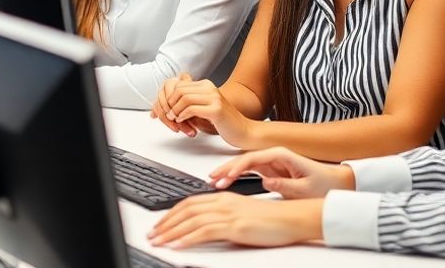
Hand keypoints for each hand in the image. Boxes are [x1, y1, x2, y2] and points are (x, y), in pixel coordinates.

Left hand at [148, 193, 322, 248]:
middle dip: (165, 223)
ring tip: (158, 241)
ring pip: (190, 220)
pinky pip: (204, 231)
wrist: (293, 218)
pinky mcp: (235, 226)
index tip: (160, 224)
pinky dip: (187, 238)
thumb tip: (205, 228)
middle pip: (185, 210)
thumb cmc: (272, 219)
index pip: (189, 203)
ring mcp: (228, 213)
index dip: (171, 213)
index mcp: (223, 198)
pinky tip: (177, 245)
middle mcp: (222, 202)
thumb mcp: (242, 215)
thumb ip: (223, 218)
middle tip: (152, 234)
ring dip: (170, 232)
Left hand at [156, 75, 251, 146]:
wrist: (244, 131)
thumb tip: (171, 100)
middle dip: (170, 103)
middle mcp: (210, 88)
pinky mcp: (216, 110)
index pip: (180, 85)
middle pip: (180, 90)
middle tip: (168, 115)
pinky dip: (182, 116)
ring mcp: (214, 98)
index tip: (167, 109)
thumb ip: (191, 101)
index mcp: (207, 85)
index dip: (170, 97)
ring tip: (174, 118)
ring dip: (175, 110)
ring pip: (184, 98)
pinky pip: (191, 109)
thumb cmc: (224, 122)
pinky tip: (181, 121)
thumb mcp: (204, 107)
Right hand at [209, 147, 353, 198]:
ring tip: (214, 181)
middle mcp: (273, 156)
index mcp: (281, 154)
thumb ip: (284, 185)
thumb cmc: (324, 184)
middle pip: (244, 159)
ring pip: (244, 165)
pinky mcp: (270, 171)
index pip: (253, 158)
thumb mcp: (305, 188)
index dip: (238, 167)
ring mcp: (271, 163)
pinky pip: (249, 172)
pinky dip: (237, 177)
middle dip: (227, 168)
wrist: (336, 183)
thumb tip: (265, 182)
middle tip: (212, 178)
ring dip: (229, 173)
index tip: (227, 177)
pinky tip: (226, 182)